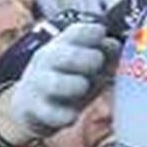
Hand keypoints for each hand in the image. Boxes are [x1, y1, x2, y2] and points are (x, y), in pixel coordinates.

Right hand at [6, 22, 117, 138]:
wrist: (30, 104)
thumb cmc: (68, 78)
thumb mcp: (84, 63)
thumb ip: (103, 54)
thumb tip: (116, 46)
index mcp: (62, 44)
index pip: (77, 32)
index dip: (94, 33)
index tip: (104, 38)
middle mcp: (47, 61)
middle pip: (67, 56)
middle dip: (89, 60)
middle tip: (98, 65)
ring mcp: (40, 85)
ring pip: (57, 84)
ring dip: (76, 85)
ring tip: (83, 87)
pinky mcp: (37, 110)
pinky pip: (53, 113)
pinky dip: (67, 115)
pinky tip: (73, 114)